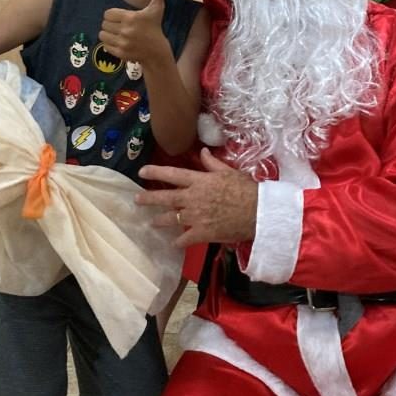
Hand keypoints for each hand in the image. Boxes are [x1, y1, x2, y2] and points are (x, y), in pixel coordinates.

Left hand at [99, 0, 169, 62]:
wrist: (157, 52)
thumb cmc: (155, 28)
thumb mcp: (156, 9)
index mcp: (131, 17)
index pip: (108, 14)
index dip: (112, 15)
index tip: (120, 18)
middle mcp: (125, 30)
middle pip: (104, 24)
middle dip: (110, 25)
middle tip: (118, 26)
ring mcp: (122, 43)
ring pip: (102, 35)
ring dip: (107, 34)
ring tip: (116, 34)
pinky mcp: (120, 53)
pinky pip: (105, 46)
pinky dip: (109, 44)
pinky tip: (118, 42)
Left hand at [136, 148, 257, 246]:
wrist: (258, 212)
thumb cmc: (246, 189)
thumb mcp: (229, 171)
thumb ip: (213, 163)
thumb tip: (203, 152)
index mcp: (199, 181)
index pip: (172, 174)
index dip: (155, 172)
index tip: (142, 172)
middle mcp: (193, 198)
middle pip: (166, 197)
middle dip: (149, 198)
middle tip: (136, 200)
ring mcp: (195, 216)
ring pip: (171, 218)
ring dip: (160, 220)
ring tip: (152, 222)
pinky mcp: (202, 233)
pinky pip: (185, 239)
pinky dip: (178, 242)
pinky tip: (173, 244)